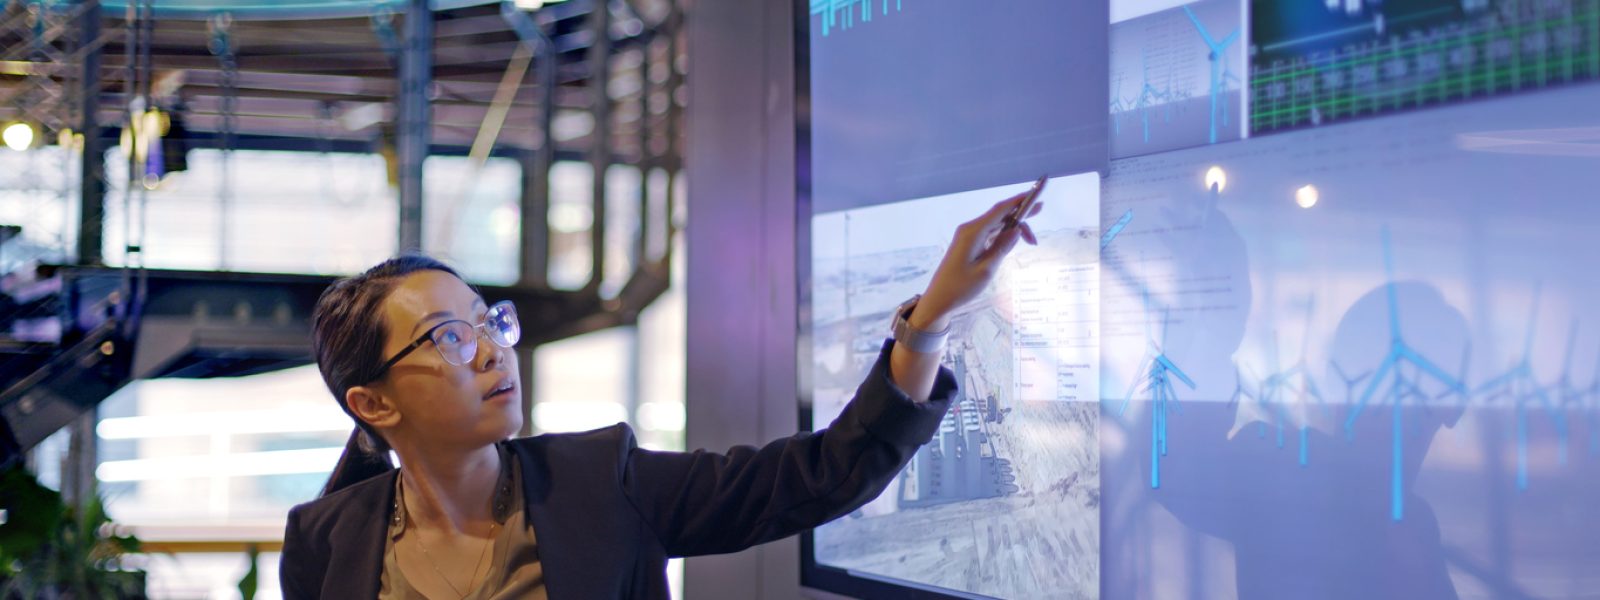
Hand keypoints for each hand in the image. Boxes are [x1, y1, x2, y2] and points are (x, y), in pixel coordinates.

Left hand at [912, 192, 1041, 329]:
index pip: (999, 210)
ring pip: (996, 225)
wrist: (939, 299)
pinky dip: (1004, 235)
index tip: (1035, 195)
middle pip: (999, 215)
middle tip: (1041, 209)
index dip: (1018, 201)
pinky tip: (1015, 241)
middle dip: (1020, 213)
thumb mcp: (986, 269)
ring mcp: (968, 236)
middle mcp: (970, 229)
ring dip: (1014, 228)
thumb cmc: (961, 287)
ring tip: (1032, 240)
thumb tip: (1016, 230)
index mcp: (973, 232)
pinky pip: (990, 233)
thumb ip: (1002, 248)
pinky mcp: (969, 244)